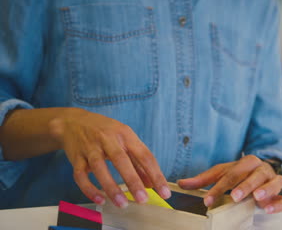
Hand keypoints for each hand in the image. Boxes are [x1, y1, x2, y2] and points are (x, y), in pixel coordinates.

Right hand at [48, 108, 169, 207]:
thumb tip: (151, 183)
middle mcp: (108, 139)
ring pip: (99, 168)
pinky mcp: (76, 157)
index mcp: (125, 134)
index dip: (156, 174)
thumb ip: (138, 161)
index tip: (164, 192)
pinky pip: (80, 175)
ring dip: (111, 187)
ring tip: (122, 204)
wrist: (72, 121)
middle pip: (121, 160)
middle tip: (143, 199)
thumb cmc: (104, 131)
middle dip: (133, 181)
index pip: (144, 155)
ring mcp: (90, 148)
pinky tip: (100, 200)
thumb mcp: (124, 139)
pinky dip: (89, 189)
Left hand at [177, 155, 281, 213]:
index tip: (207, 200)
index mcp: (246, 162)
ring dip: (265, 189)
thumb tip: (181, 183)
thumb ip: (204, 180)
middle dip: (244, 185)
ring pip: (273, 182)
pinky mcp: (281, 192)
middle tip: (235, 196)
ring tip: (257, 197)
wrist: (264, 171)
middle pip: (254, 175)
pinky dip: (279, 203)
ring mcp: (273, 180)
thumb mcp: (223, 173)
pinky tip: (269, 208)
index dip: (218, 187)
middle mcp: (261, 169)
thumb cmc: (241, 174)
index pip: (231, 174)